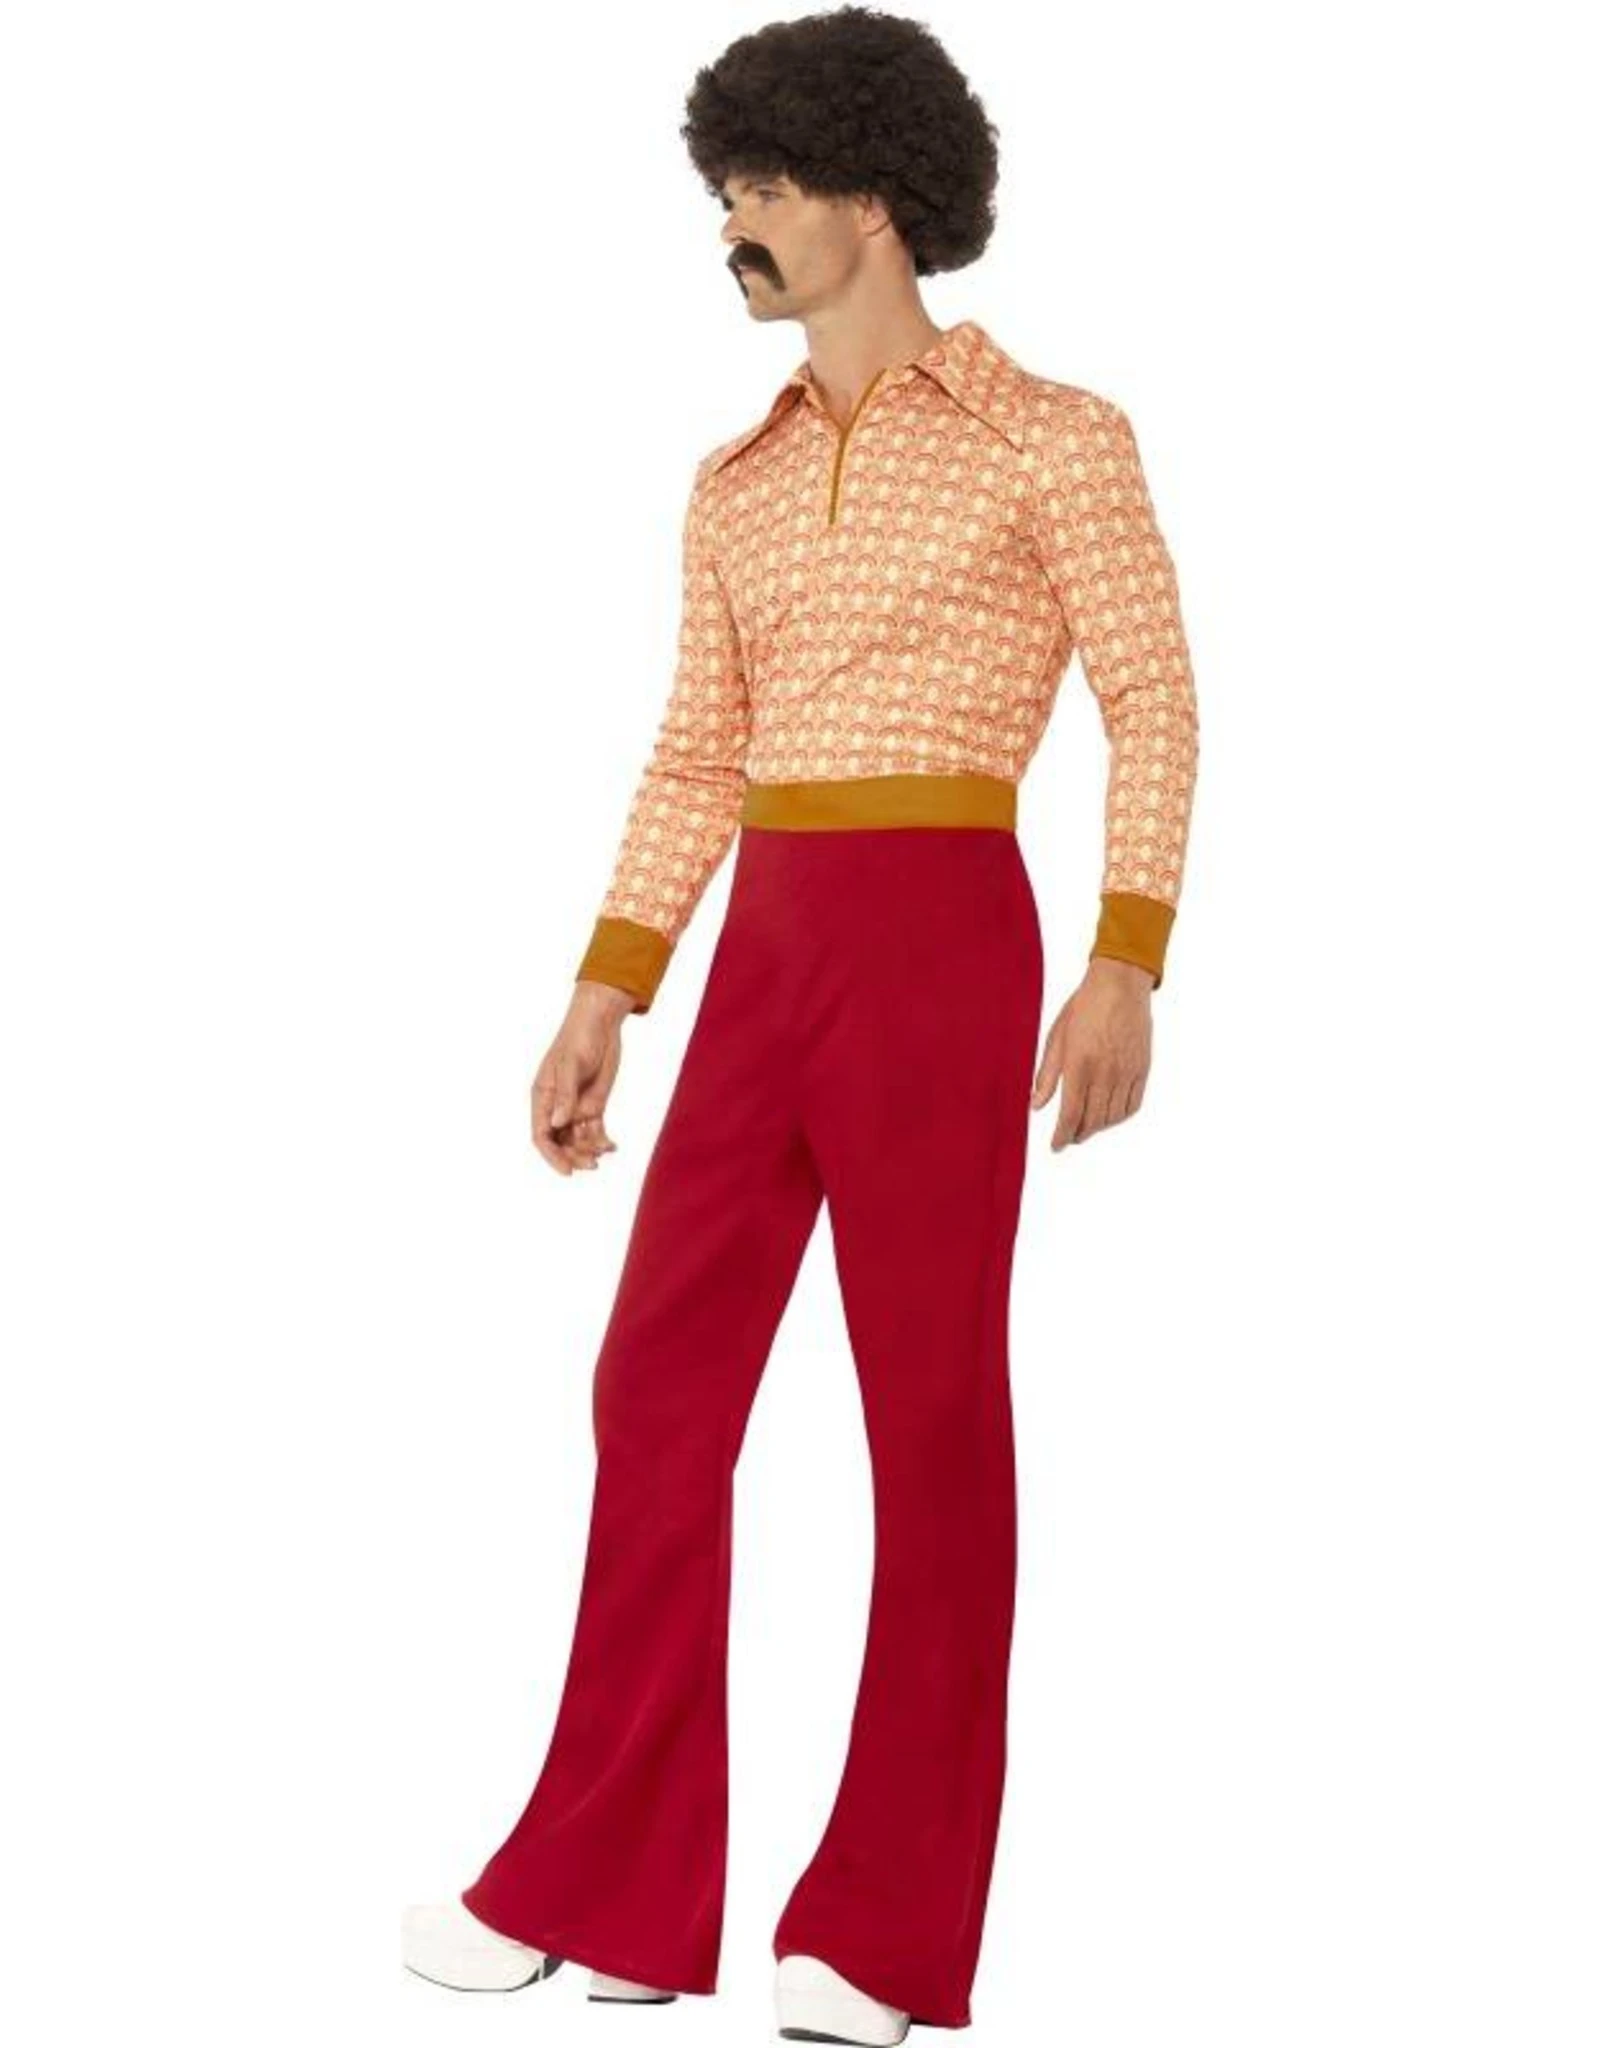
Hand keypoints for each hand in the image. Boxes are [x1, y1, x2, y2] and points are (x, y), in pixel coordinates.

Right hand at [530, 980, 634, 1175]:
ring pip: (578, 1140)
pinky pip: (595, 1131)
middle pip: (560, 1143)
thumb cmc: (578, 1039)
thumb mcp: (570, 1065)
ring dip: (589, 1150)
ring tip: (606, 1150)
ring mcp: (575, 1107)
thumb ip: (565, 1095)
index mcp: (543, 1098)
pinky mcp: (594, 1105)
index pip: (542, 1135)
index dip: (552, 1156)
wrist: (600, 1024)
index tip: (567, 1171)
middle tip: (592, 1164)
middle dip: (574, 1156)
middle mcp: (557, 1107)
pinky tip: (612, 1146)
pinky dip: (603, 1142)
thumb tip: (557, 1123)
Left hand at [1030, 956, 1154, 1148]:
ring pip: (1113, 1116)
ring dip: (1098, 1128)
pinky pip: (1133, 1104)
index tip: (1056, 1146)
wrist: (1120, 985)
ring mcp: (1127, 1072)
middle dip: (1078, 1134)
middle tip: (1069, 1137)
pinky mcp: (1142, 1069)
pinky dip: (1120, 1117)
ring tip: (1086, 1127)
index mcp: (1080, 1064)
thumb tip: (1036, 1104)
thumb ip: (1047, 1074)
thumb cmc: (1085, 1006)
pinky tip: (1110, 1115)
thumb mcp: (1056, 1037)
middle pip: (1093, 1120)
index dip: (1062, 1136)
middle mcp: (1105, 1072)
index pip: (1071, 1114)